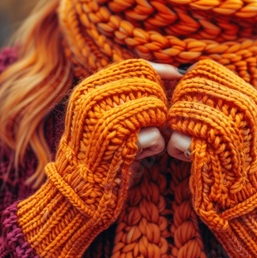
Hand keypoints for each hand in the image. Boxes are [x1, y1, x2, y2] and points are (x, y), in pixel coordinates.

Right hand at [53, 59, 169, 230]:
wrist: (78, 190)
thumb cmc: (101, 151)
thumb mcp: (106, 114)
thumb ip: (128, 92)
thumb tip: (172, 70)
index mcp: (88, 89)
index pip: (135, 67)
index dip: (161, 70)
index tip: (178, 76)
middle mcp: (92, 100)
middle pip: (149, 85)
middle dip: (160, 103)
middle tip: (154, 121)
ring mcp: (102, 120)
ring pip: (155, 108)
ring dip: (158, 125)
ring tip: (147, 138)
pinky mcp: (115, 144)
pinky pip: (155, 136)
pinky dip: (155, 146)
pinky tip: (141, 154)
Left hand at [167, 60, 256, 230]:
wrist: (244, 191)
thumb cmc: (233, 151)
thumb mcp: (235, 115)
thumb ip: (215, 92)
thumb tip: (182, 71)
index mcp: (248, 96)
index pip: (205, 69)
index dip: (187, 80)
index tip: (184, 96)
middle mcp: (242, 108)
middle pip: (189, 87)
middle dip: (178, 103)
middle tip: (180, 120)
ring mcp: (228, 128)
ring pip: (180, 110)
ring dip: (176, 126)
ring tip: (184, 138)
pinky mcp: (211, 149)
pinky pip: (177, 138)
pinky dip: (175, 148)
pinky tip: (185, 155)